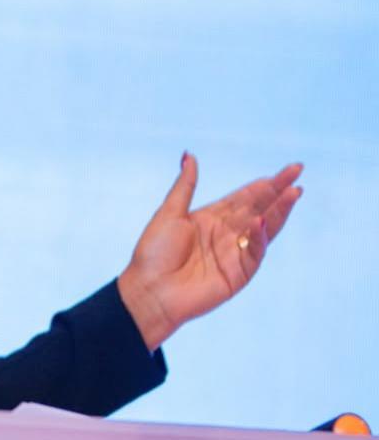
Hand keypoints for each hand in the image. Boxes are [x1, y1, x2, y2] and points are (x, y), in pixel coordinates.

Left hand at [118, 153, 303, 350]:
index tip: (286, 171)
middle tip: (296, 173)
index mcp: (211, 218)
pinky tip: (262, 222)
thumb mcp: (169, 212)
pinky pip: (254, 252)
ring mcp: (235, 254)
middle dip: (277, 192)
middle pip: (258, 209)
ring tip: (293, 193)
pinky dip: (259, 237)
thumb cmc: (154, 252)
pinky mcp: (239, 274)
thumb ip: (185, 185)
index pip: (243, 198)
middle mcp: (226, 234)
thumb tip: (189, 155)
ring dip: (278, 212)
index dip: (263, 185)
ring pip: (263, 228)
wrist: (149, 290)